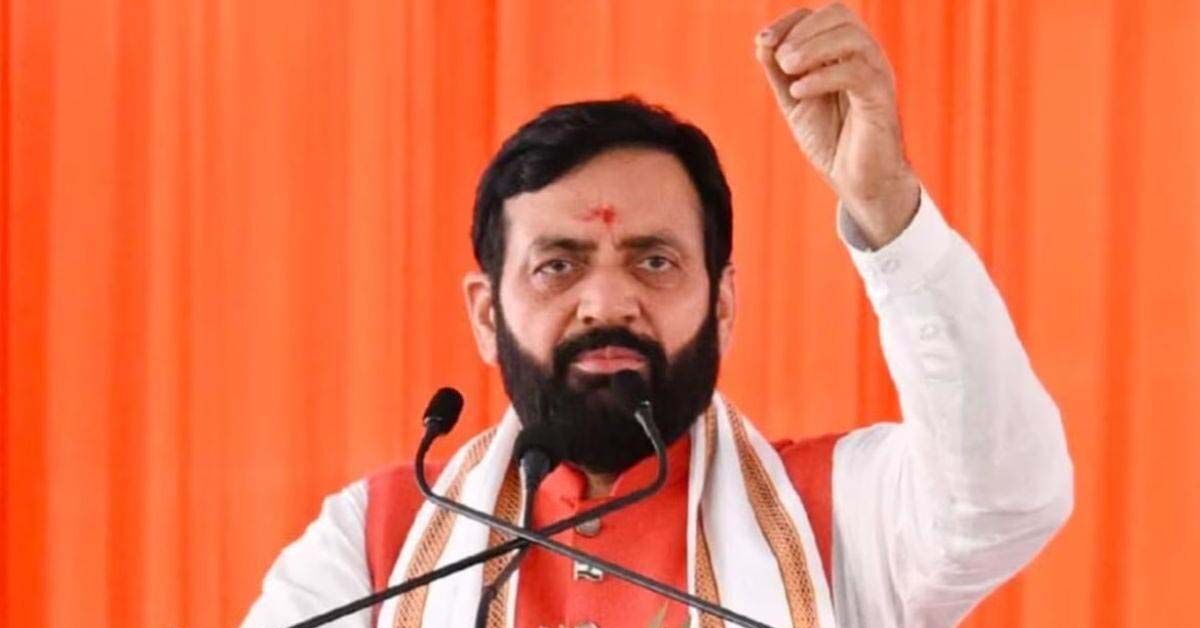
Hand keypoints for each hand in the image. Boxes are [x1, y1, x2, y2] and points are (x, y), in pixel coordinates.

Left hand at [755, 3, 919, 247]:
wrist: (858, 181)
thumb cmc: (831, 140)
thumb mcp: (795, 101)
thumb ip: (780, 72)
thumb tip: (763, 41)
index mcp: (846, 52)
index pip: (822, 14)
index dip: (789, 22)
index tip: (763, 43)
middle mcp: (865, 56)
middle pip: (839, 13)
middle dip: (801, 31)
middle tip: (781, 62)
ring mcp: (876, 74)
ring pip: (851, 37)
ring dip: (811, 47)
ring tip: (788, 70)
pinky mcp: (880, 98)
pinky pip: (857, 72)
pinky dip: (822, 77)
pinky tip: (800, 92)